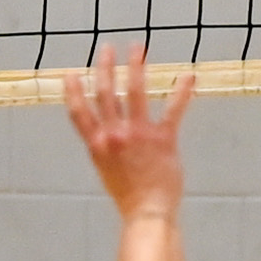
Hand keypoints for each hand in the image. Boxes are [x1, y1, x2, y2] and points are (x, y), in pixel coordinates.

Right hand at [63, 48, 194, 217]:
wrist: (147, 212)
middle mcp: (114, 135)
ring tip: (138, 48)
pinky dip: (182, 91)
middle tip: (107, 48)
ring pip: (135, 92)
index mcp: (97, 144)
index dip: (74, 91)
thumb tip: (104, 130)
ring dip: (136, 67)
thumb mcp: (106, 168)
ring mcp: (138, 134)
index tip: (71, 73)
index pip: (79, 112)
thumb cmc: (128, 194)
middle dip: (106, 68)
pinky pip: (173, 109)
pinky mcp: (163, 138)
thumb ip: (104, 146)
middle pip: (106, 93)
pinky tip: (189, 75)